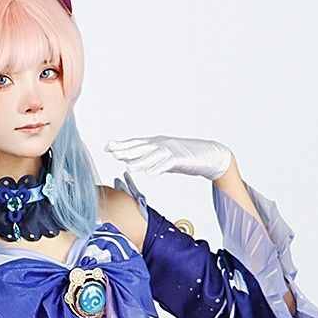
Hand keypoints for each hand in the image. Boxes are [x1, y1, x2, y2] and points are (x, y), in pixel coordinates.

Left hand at [104, 134, 233, 181]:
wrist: (210, 155)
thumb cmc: (187, 157)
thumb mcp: (165, 159)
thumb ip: (151, 160)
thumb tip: (135, 163)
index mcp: (157, 143)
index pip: (136, 144)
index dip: (122, 145)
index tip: (107, 147)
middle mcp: (162, 144)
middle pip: (141, 147)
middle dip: (125, 150)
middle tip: (111, 152)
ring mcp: (172, 151)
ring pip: (153, 156)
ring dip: (140, 161)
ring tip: (127, 167)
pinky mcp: (181, 159)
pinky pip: (168, 163)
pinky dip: (159, 168)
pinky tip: (151, 173)